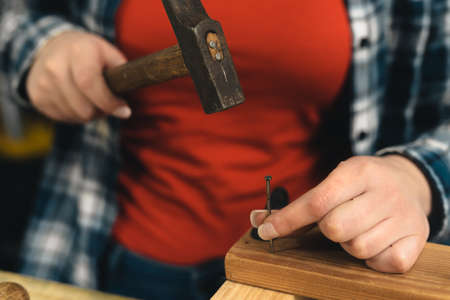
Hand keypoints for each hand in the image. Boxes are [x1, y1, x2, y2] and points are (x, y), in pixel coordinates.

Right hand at [26, 31, 130, 122]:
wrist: (52, 46)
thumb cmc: (88, 53)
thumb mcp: (108, 54)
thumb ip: (121, 76)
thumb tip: (123, 109)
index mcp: (78, 51)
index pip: (89, 84)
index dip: (108, 102)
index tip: (123, 110)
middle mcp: (55, 65)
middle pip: (84, 107)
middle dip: (102, 111)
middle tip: (108, 104)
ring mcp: (42, 82)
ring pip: (75, 115)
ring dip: (89, 114)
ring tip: (92, 100)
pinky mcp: (37, 96)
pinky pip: (63, 117)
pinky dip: (75, 115)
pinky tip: (78, 101)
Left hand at [251, 155, 431, 272]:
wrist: (409, 182)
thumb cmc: (360, 185)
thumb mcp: (332, 181)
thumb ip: (297, 205)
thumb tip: (256, 220)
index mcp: (358, 172)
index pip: (316, 202)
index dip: (288, 220)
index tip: (266, 232)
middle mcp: (384, 191)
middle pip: (335, 228)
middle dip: (328, 230)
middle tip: (338, 219)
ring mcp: (404, 215)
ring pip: (357, 248)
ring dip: (350, 244)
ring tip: (360, 227)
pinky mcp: (418, 236)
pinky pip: (384, 262)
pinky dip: (375, 258)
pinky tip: (378, 241)